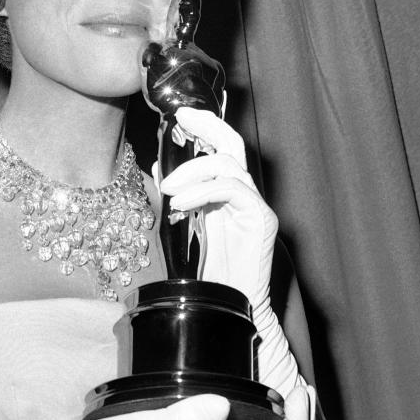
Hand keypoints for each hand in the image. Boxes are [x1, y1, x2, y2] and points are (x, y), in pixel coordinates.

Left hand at [157, 107, 276, 309]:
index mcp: (228, 191)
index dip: (205, 126)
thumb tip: (157, 166)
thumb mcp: (186, 223)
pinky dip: (203, 191)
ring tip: (168, 188)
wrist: (228, 305)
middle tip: (182, 118)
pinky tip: (181, 202)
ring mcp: (256, 204)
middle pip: (233, 144)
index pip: (221, 147)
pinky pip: (232, 190)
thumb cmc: (209, 271)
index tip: (181, 114)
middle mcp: (245, 193)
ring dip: (193, 170)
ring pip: (229, 165)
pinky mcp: (262, 219)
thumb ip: (178, 194)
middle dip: (208, 125)